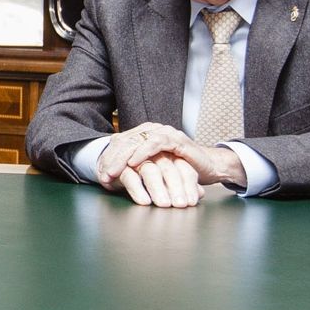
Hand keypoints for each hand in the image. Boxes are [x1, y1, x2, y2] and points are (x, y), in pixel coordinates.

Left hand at [103, 123, 249, 193]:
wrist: (208, 168)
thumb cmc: (179, 170)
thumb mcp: (152, 169)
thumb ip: (133, 168)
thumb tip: (106, 178)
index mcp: (144, 135)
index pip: (120, 143)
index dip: (109, 159)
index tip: (101, 176)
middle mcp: (153, 130)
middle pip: (125, 141)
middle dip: (112, 159)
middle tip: (104, 175)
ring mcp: (165, 133)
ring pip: (137, 141)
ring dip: (123, 157)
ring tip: (114, 171)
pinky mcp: (176, 139)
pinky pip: (155, 142)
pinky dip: (143, 152)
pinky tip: (134, 162)